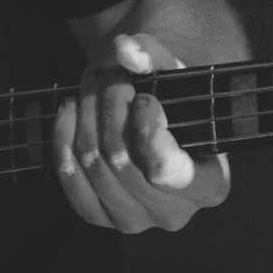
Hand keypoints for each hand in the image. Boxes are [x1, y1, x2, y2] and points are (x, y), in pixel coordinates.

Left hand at [54, 32, 230, 233]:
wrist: (152, 119)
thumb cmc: (172, 97)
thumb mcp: (171, 70)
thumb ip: (153, 54)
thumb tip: (126, 52)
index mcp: (209, 186)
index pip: (167, 170)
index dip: (146, 130)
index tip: (143, 98)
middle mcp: (174, 214)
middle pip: (121, 162)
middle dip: (110, 109)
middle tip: (108, 77)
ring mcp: (134, 221)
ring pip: (93, 166)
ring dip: (86, 115)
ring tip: (90, 86)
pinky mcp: (99, 216)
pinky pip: (69, 178)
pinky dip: (64, 138)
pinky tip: (70, 110)